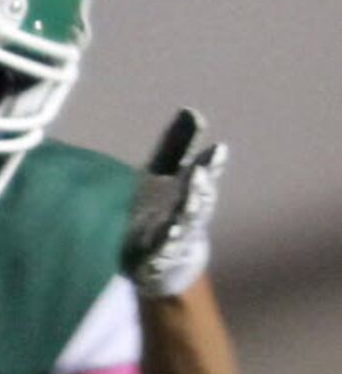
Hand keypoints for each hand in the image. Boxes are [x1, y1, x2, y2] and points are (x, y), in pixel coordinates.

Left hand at [123, 108, 226, 297]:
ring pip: (182, 229)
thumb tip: (191, 110)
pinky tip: (164, 244)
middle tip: (200, 172)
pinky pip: (159, 257)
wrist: (158, 263)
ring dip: (184, 219)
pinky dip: (162, 251)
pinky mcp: (154, 262)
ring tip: (186, 207)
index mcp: (190, 195)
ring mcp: (173, 242)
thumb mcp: (163, 174)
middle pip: (197, 202)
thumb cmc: (160, 210)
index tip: (217, 150)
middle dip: (199, 188)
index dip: (210, 164)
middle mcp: (187, 218)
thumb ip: (177, 146)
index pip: (202, 176)